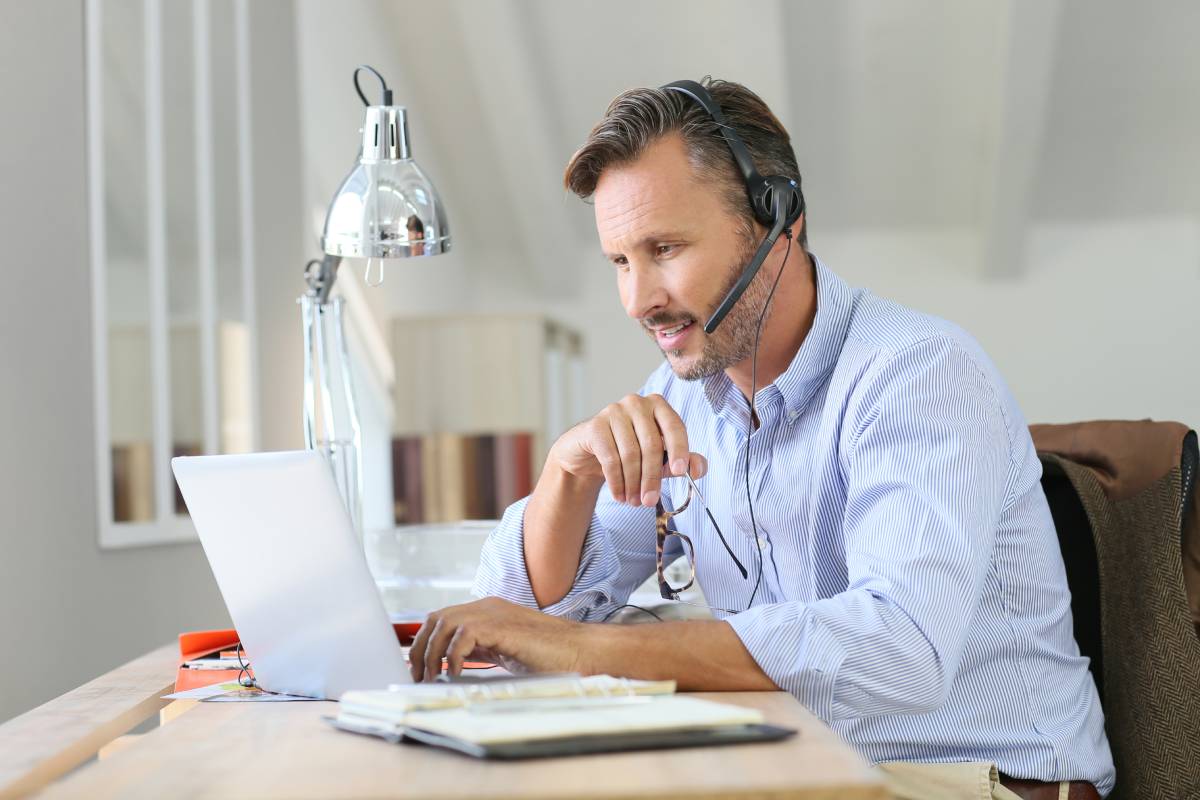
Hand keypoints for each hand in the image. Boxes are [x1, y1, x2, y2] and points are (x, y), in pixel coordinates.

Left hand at [408, 597, 584, 681]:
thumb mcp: (504, 650)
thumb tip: (451, 664)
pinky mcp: (502, 627)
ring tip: (434, 678)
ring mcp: (494, 614)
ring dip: (433, 654)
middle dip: (421, 649)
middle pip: (437, 618)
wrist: (579, 651)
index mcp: (487, 611)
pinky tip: (456, 675)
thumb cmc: (548, 655)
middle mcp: (487, 607)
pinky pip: (464, 635)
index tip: (418, 667)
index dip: (424, 641)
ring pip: (445, 624)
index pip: (442, 618)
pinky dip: (454, 656)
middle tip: (419, 676)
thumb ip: (480, 649)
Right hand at [548, 393, 706, 507]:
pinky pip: (610, 458)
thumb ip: (682, 462)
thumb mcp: (660, 458)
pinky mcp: (595, 425)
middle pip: (651, 444)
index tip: (681, 472)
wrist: (591, 453)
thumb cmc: (631, 452)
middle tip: (650, 501)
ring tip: (634, 501)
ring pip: (630, 453)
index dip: (679, 450)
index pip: (675, 427)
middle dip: (652, 477)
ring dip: (633, 483)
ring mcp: (614, 411)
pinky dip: (617, 481)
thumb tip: (698, 469)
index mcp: (658, 406)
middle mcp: (636, 403)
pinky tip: (619, 495)